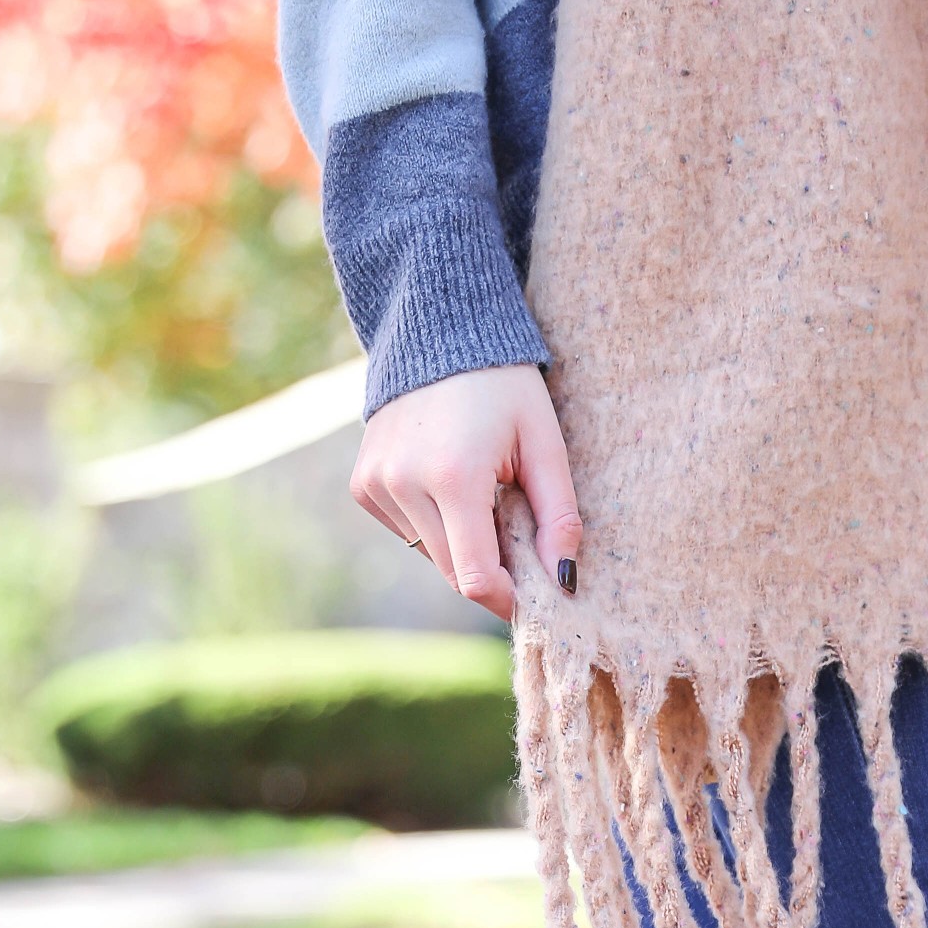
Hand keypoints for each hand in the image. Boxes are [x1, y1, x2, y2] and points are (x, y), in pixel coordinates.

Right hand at [349, 364, 579, 624]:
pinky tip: (446, 480)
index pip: (475, 578)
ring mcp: (376, 484)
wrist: (438, 329)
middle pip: (453, 573)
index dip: (506, 598)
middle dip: (489, 570)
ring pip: (431, 556)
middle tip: (515, 533)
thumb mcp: (544, 442)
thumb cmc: (503, 385)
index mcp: (454, 477)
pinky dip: (434, 523)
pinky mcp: (363, 484)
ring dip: (462, 544)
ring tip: (480, 493)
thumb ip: (558, 516)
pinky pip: (407, 532)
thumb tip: (565, 581)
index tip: (531, 593)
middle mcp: (405, 483)